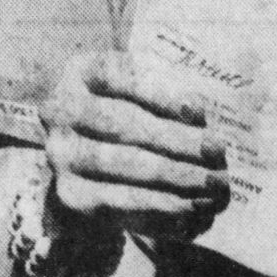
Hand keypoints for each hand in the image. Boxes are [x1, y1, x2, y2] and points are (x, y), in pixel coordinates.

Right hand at [41, 50, 228, 240]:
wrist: (93, 151)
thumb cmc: (133, 109)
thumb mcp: (145, 89)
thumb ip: (168, 93)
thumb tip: (199, 118)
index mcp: (83, 71)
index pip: (119, 75)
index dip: (159, 93)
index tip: (199, 110)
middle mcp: (60, 109)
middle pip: (123, 123)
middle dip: (176, 139)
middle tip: (216, 150)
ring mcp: (61, 153)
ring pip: (123, 163)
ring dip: (175, 174)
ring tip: (212, 181)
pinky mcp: (71, 193)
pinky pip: (119, 201)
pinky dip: (160, 204)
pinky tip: (191, 206)